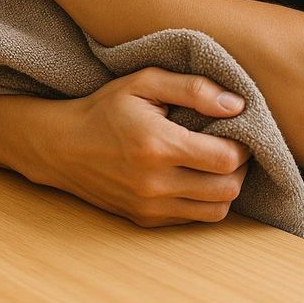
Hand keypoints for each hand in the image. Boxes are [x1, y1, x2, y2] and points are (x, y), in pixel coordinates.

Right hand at [39, 67, 253, 228]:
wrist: (61, 145)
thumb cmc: (105, 108)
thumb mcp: (145, 82)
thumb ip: (193, 89)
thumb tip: (236, 104)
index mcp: (158, 145)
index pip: (226, 158)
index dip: (243, 144)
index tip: (236, 129)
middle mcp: (155, 183)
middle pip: (228, 189)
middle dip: (239, 168)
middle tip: (231, 147)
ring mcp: (149, 206)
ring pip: (215, 211)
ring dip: (225, 188)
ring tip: (215, 164)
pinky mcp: (144, 220)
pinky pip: (192, 219)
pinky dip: (203, 201)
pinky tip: (194, 178)